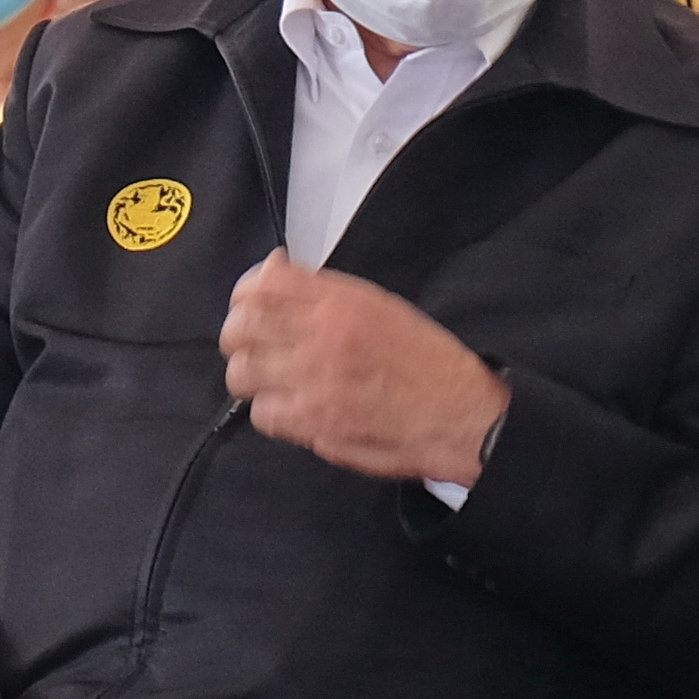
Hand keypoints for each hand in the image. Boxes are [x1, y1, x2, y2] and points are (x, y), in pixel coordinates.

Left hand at [220, 253, 509, 483]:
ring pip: (243, 372)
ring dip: (249, 376)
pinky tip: (288, 409)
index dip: (246, 292)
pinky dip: (269, 412)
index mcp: (341, 302)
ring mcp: (315, 382)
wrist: (461, 413)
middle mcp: (322, 336)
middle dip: (238, 335)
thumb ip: (326, 292)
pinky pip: (263, 414)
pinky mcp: (316, 424)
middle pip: (243, 325)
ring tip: (268, 380)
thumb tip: (277, 274)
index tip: (250, 301)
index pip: (264, 283)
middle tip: (250, 345)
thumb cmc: (427, 361)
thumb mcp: (380, 306)